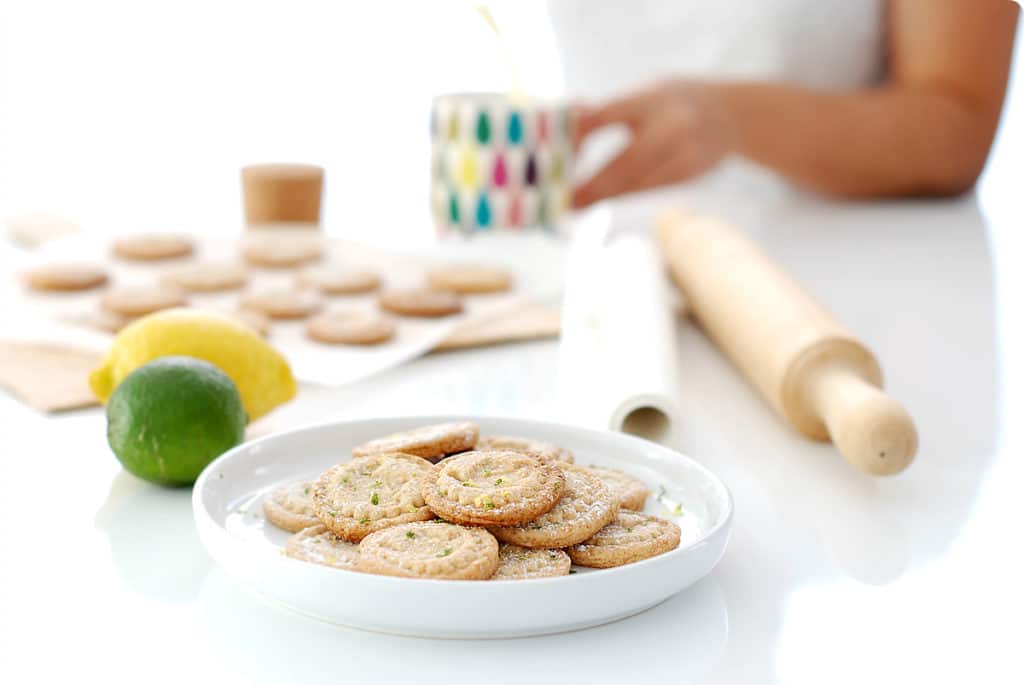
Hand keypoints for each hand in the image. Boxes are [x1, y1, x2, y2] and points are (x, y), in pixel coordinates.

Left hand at [572, 81, 737, 207]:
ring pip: (636, 183)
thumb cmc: (674, 102)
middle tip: (562, 200)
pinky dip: (625, 194)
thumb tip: (565, 126)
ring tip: (573, 204)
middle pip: (623, 163)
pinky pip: (651, 189)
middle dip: (589, 186)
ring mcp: (686, 153)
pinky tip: (602, 199)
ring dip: (602, 196)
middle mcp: (673, 125)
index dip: (576, 139)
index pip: (605, 117)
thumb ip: (610, 110)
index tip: (554, 157)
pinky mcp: (692, 175)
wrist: (733, 115)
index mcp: (652, 98)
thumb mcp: (645, 93)